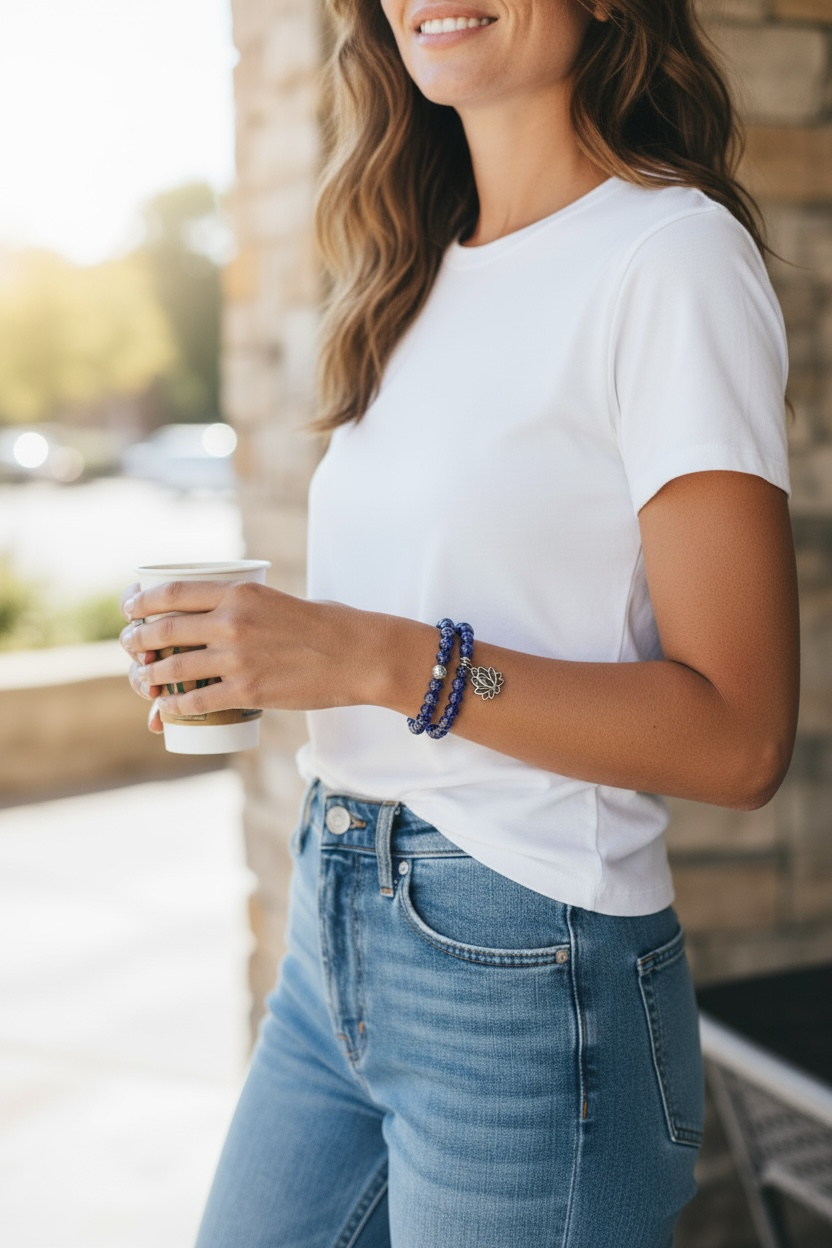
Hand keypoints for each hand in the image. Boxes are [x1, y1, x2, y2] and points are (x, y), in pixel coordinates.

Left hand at [119, 578, 376, 720]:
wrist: (358, 654)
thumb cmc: (326, 626)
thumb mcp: (278, 600)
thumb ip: (245, 607)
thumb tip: (217, 620)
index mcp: (238, 592)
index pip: (172, 593)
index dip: (142, 602)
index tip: (131, 609)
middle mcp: (231, 622)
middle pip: (163, 630)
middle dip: (137, 640)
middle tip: (131, 648)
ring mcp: (237, 658)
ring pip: (172, 669)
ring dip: (148, 678)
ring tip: (143, 681)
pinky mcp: (247, 690)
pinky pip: (195, 701)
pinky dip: (173, 707)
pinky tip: (165, 709)